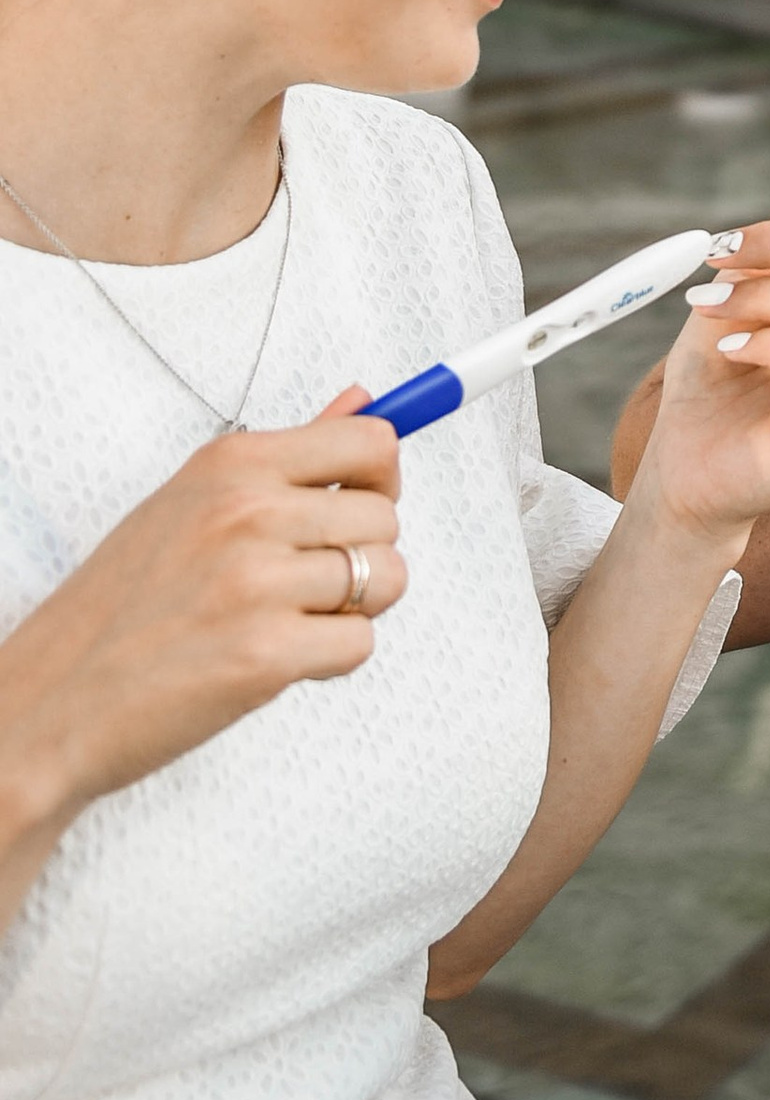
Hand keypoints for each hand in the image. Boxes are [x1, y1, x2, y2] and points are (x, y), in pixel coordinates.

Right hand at [2, 389, 404, 835]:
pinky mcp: (266, 653)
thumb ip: (289, 457)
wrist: (51, 700)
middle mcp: (247, 511)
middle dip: (363, 556)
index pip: (371, 441)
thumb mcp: (191, 504)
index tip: (359, 506)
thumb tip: (364, 399)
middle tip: (300, 585)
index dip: (382, 479)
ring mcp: (257, 581)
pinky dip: (328, 660)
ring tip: (285, 620)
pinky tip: (273, 660)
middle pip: (386, 516)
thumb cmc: (120, 606)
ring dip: (352, 610)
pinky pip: (360, 643)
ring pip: (387, 578)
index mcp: (231, 464)